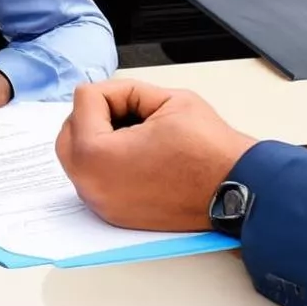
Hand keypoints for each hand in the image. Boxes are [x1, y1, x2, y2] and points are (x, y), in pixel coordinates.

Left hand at [55, 80, 257, 232]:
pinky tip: (136, 155)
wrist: (238, 189)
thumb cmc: (209, 151)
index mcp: (96, 155)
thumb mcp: (166, 99)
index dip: (118, 92)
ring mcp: (101, 204)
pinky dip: (106, 160)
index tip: (143, 103)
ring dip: (98, 136)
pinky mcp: (114, 214)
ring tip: (135, 133)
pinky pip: (94, 178)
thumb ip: (125, 91)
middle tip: (130, 112)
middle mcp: (91, 185)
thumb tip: (102, 96)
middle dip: (96, 114)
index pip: (84, 100)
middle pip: (69, 130)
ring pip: (77, 155)